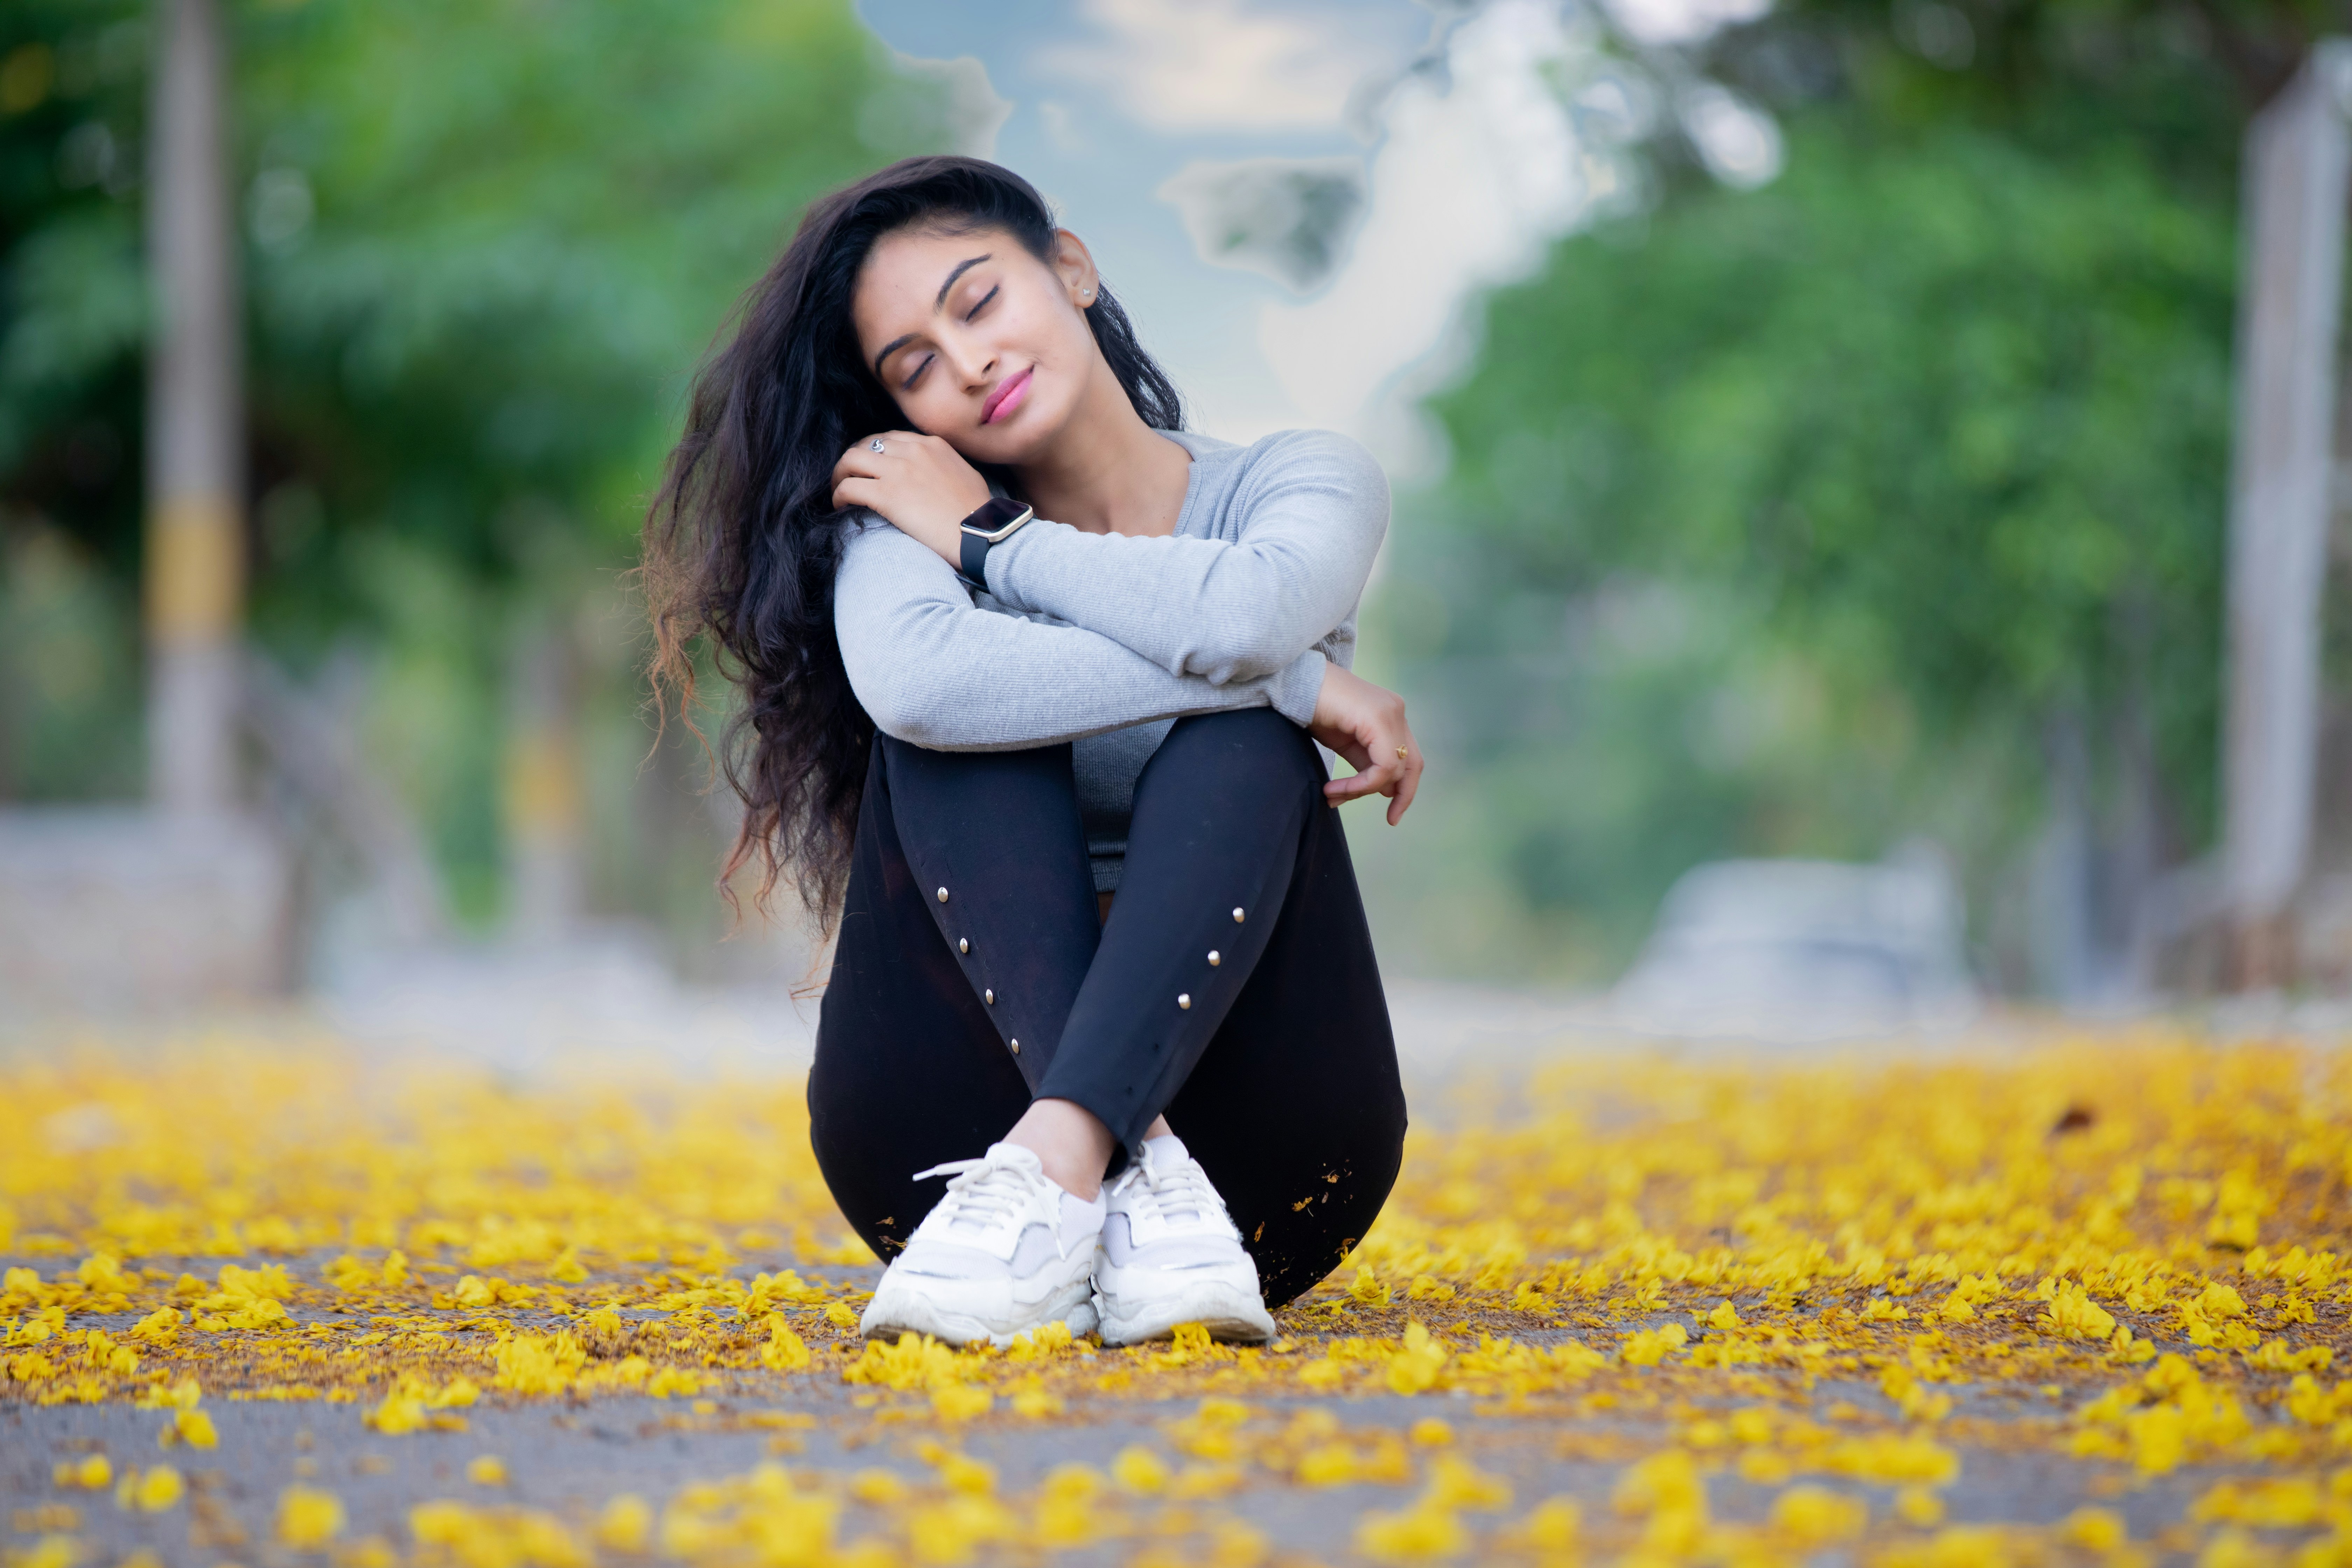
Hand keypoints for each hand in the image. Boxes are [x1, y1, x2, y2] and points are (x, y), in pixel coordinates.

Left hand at [830, 431, 991, 564]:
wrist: (982, 533)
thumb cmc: (979, 513)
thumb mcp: (965, 474)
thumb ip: (944, 466)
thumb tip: (935, 474)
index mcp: (933, 444)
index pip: (891, 437)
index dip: (875, 451)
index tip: (871, 468)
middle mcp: (913, 450)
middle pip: (867, 443)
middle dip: (854, 460)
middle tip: (850, 477)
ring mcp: (898, 470)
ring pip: (851, 459)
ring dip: (841, 474)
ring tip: (840, 490)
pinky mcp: (886, 495)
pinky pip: (849, 487)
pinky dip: (839, 495)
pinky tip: (840, 506)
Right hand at [1307, 663, 1423, 825]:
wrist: (1293, 683)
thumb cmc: (1314, 710)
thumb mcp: (1346, 743)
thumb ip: (1367, 763)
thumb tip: (1385, 790)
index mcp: (1391, 715)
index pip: (1410, 758)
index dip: (1405, 789)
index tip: (1392, 815)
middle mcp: (1396, 712)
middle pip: (1412, 765)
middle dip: (1401, 796)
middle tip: (1390, 819)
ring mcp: (1390, 713)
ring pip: (1394, 769)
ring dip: (1363, 790)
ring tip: (1332, 795)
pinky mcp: (1378, 719)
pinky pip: (1382, 766)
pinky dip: (1361, 784)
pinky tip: (1334, 789)